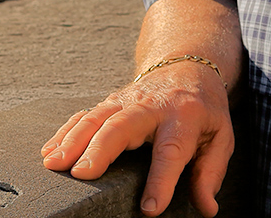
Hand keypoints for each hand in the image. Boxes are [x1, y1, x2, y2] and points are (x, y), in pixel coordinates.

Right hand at [41, 60, 233, 216]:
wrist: (188, 66)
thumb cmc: (204, 110)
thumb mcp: (221, 137)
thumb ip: (210, 173)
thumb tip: (206, 209)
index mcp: (184, 116)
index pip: (171, 152)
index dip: (161, 181)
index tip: (149, 208)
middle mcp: (152, 105)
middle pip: (123, 125)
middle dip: (100, 149)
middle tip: (82, 174)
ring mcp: (127, 100)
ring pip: (97, 117)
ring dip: (74, 140)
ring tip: (55, 163)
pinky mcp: (110, 102)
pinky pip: (85, 115)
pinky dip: (65, 132)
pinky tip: (50, 151)